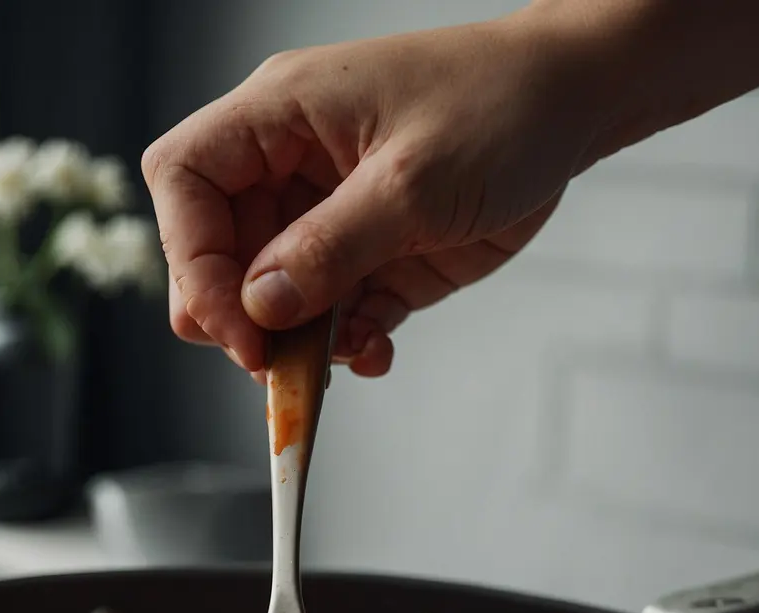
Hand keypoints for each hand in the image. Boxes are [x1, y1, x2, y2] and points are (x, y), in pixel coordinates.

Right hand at [142, 8, 602, 376]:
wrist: (573, 109)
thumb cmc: (500, 106)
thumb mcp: (413, 182)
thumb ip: (331, 247)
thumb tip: (262, 305)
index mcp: (280, 116)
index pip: (186, 181)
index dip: (192, 256)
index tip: (236, 321)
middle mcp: (291, 167)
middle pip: (215, 252)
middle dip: (238, 315)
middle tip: (277, 361)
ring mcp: (327, 217)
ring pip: (271, 298)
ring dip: (294, 345)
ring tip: (340, 359)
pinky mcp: (369, 258)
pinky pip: (330, 317)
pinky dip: (343, 347)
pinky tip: (373, 353)